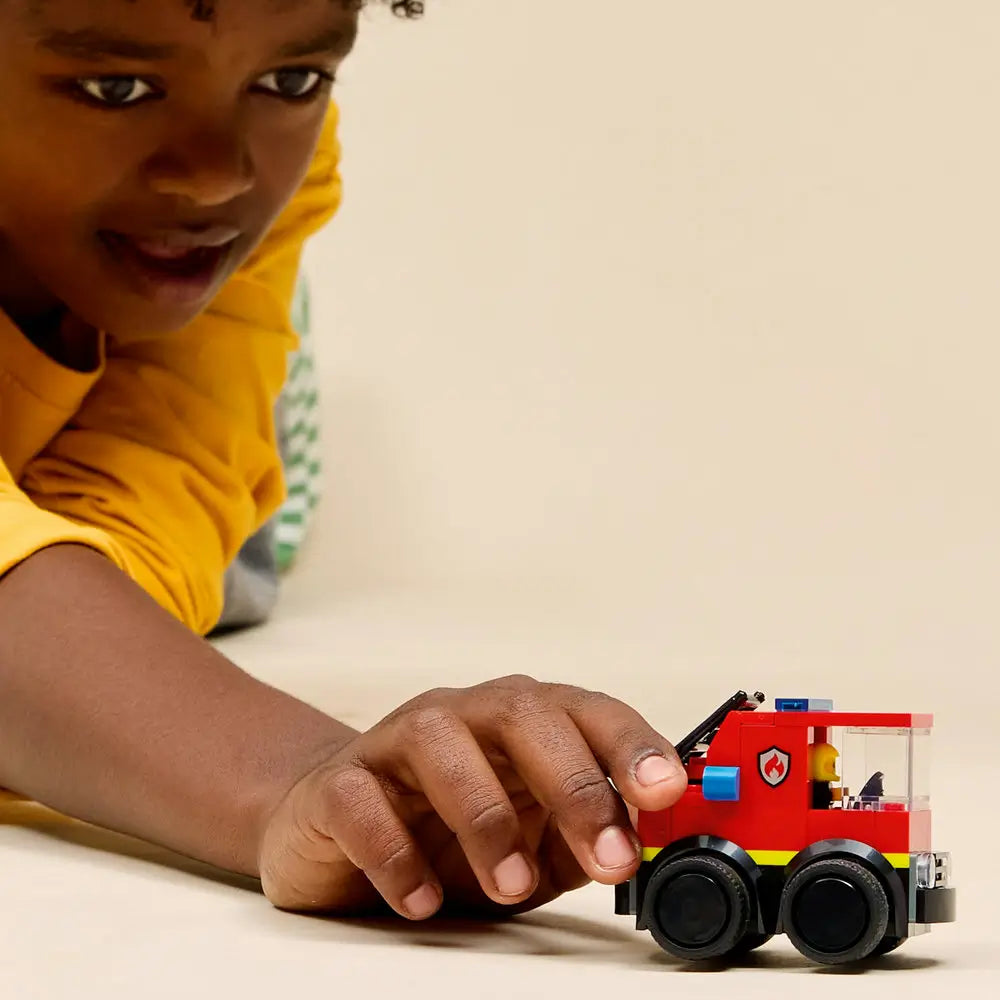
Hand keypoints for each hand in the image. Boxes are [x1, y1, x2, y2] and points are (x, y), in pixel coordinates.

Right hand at [257, 675, 685, 917]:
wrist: (339, 817)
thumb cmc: (449, 823)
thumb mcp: (535, 835)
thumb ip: (588, 834)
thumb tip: (647, 846)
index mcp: (522, 720)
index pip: (586, 711)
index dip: (630, 743)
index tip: (666, 792)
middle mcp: (465, 715)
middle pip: (523, 714)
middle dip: (573, 783)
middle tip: (608, 857)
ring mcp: (398, 742)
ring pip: (440, 742)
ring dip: (486, 817)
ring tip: (513, 887)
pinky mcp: (340, 782)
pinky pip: (361, 800)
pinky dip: (395, 851)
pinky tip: (422, 897)